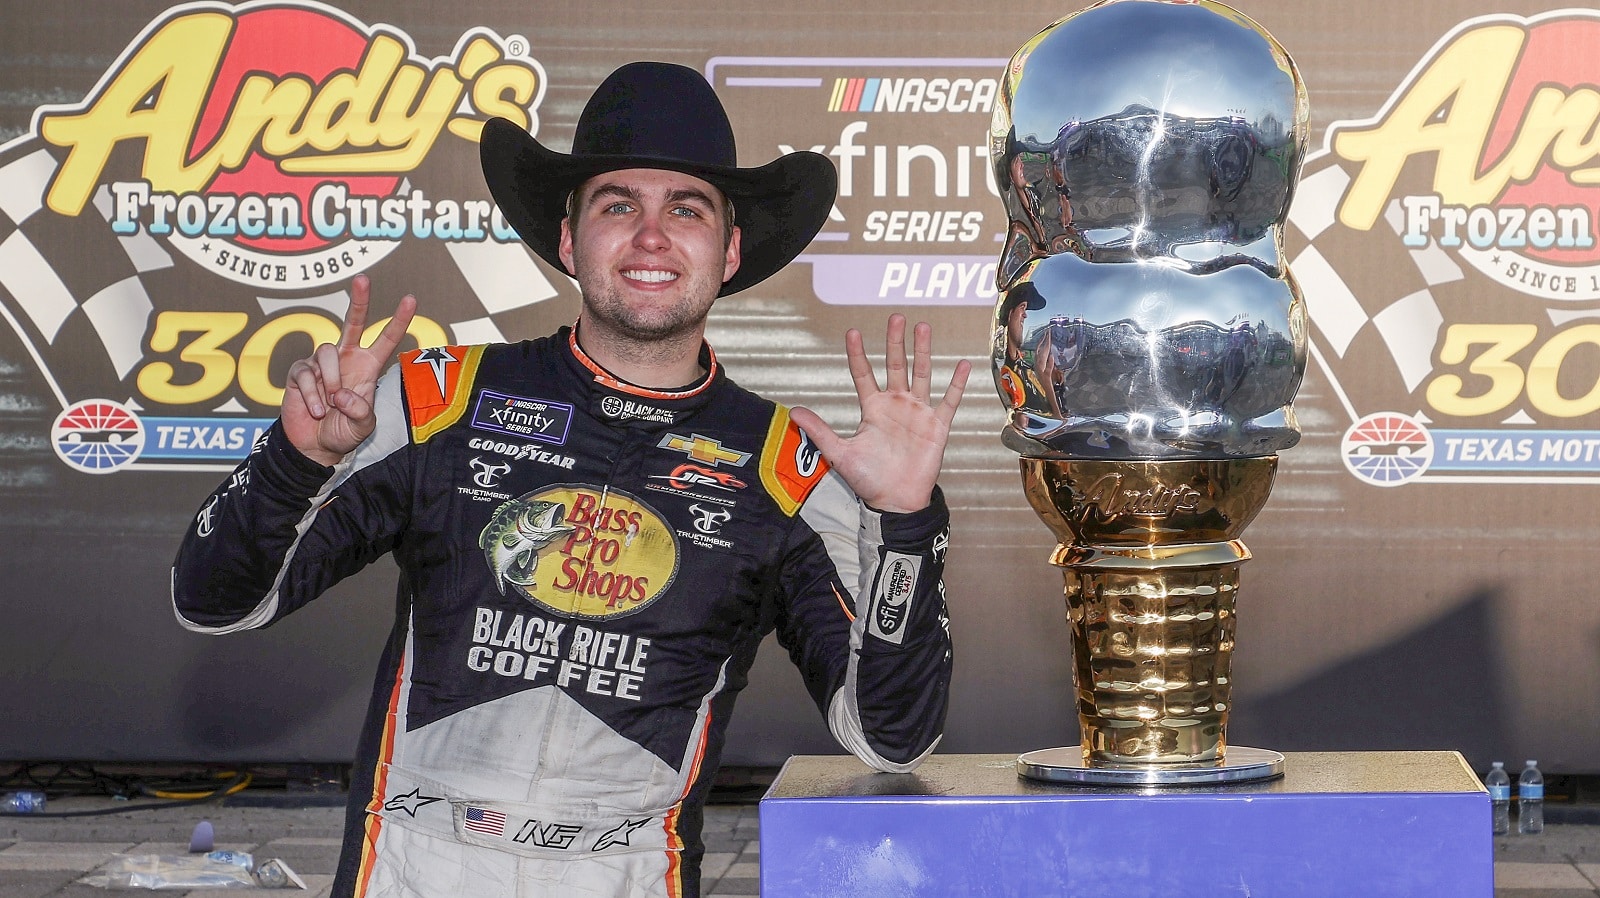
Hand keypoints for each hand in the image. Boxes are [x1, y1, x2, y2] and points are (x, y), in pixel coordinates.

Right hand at [282, 275, 416, 465]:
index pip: (386, 339)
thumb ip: (361, 412)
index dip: (399, 320)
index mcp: (367, 366)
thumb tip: (343, 394)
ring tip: (329, 405)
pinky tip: (315, 410)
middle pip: (353, 322)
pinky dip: (312, 394)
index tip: (411, 299)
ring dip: (330, 381)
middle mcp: (346, 358)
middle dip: (359, 300)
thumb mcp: (362, 426)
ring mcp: (321, 363)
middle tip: (363, 279)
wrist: (315, 446)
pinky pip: (306, 373)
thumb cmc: (343, 432)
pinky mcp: (300, 372)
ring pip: (327, 352)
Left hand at [790, 315, 970, 513]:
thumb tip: (793, 412)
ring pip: (922, 374)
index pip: (863, 374)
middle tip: (896, 317)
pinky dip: (957, 383)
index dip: (857, 354)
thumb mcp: (840, 453)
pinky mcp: (937, 425)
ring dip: (923, 352)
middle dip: (895, 342)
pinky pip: (949, 400)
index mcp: (873, 408)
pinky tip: (963, 364)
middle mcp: (896, 404)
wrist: (896, 501)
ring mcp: (918, 412)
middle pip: (896, 365)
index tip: (852, 333)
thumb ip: (819, 430)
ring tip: (923, 328)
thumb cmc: (869, 479)